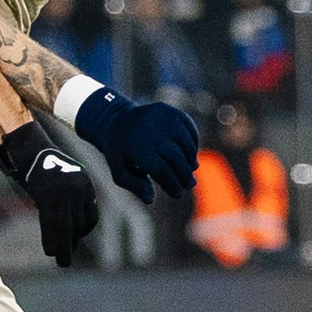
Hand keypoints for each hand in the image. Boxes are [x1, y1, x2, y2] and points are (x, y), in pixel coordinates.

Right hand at [0, 120, 97, 267]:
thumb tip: (75, 228)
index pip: (90, 216)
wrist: (31, 149)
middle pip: (79, 223)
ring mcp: (63, 192)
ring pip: (66, 227)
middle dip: (73, 241)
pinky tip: (49, 251)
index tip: (75, 240)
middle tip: (66, 256)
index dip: (83, 231)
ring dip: (63, 247)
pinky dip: (50, 239)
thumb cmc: (47, 166)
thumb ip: (73, 198)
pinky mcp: (47, 196)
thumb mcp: (67, 179)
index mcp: (86, 184)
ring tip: (62, 261)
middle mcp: (78, 188)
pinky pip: (50, 223)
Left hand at [71, 88, 198, 202]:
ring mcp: (162, 118)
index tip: (177, 194)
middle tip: (188, 185)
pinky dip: (193, 143)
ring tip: (190, 172)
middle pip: (176, 157)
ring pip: (185, 143)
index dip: (172, 184)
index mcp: (136, 147)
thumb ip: (134, 185)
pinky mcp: (171, 111)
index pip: (161, 170)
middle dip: (184, 175)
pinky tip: (190, 155)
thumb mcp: (119, 170)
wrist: (117, 119)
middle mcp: (151, 130)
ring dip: (191, 160)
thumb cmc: (120, 151)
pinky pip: (189, 129)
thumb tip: (151, 199)